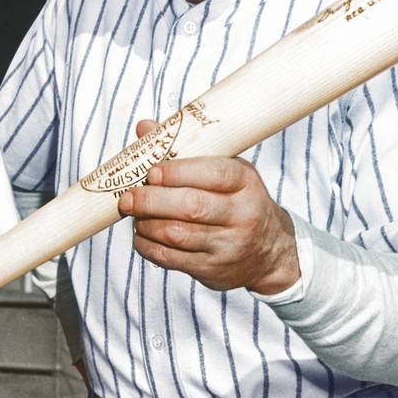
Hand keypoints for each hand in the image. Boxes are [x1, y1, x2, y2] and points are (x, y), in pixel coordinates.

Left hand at [116, 119, 299, 294]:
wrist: (268, 250)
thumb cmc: (237, 200)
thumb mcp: (225, 169)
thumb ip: (184, 150)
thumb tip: (144, 128)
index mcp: (245, 182)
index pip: (213, 174)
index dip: (177, 172)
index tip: (152, 172)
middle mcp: (242, 215)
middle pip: (192, 207)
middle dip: (152, 201)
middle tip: (128, 197)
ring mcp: (228, 245)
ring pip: (178, 235)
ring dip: (146, 224)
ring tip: (134, 213)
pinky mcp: (212, 269)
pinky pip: (171, 259)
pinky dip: (148, 246)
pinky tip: (141, 234)